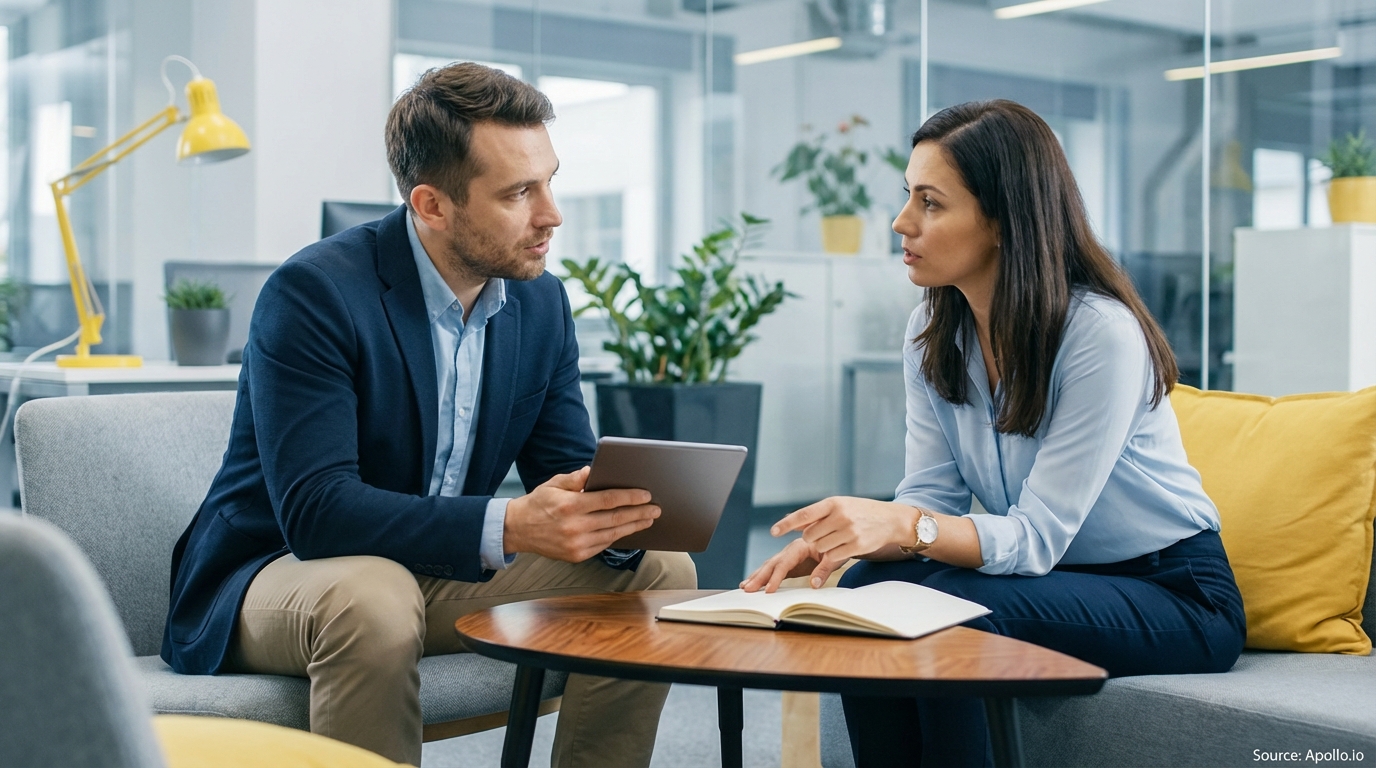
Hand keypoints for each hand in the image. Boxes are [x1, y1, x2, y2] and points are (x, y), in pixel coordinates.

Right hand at [504, 467, 659, 562]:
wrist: (518, 530)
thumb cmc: (539, 503)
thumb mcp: (554, 484)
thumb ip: (575, 479)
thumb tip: (593, 471)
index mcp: (570, 505)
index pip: (608, 500)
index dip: (630, 497)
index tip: (646, 494)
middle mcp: (575, 527)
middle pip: (616, 519)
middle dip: (639, 513)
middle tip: (656, 509)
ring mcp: (576, 544)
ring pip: (613, 534)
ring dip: (634, 526)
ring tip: (648, 519)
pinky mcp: (577, 556)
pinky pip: (604, 544)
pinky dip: (618, 537)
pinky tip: (628, 530)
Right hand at [740, 538, 840, 592]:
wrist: (839, 535)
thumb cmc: (838, 546)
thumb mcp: (835, 558)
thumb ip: (824, 570)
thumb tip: (815, 584)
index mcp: (800, 546)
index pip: (784, 563)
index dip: (776, 577)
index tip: (769, 590)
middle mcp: (791, 548)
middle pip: (772, 563)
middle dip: (759, 577)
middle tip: (748, 589)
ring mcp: (788, 554)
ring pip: (769, 565)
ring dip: (756, 576)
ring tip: (744, 586)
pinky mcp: (788, 561)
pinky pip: (773, 568)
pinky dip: (762, 575)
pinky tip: (752, 582)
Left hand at [773, 497, 918, 566]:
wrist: (891, 520)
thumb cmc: (861, 512)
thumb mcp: (840, 505)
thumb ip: (818, 515)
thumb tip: (793, 523)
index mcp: (833, 503)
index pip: (805, 514)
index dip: (787, 523)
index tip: (774, 532)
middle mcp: (841, 516)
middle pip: (810, 536)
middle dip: (811, 540)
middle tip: (823, 537)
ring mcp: (849, 532)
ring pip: (820, 548)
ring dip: (822, 549)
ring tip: (834, 542)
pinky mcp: (856, 546)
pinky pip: (832, 558)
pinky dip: (828, 561)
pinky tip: (832, 557)